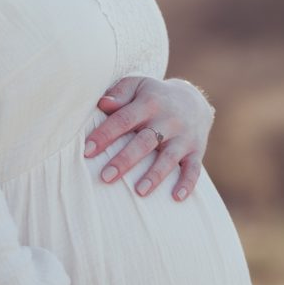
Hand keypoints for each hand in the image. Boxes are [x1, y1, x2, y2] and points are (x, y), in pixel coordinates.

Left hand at [84, 75, 215, 201]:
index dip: (105, 135)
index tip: (87, 151)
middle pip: (145, 141)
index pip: (124, 119)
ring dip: (155, 175)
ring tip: (139, 192)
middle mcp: (168, 120)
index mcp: (149, 103)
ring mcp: (184, 137)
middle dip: (125, 160)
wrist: (193, 101)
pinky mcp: (196, 151)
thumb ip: (120, 93)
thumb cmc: (154, 96)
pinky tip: (176, 198)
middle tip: (106, 177)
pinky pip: (194, 169)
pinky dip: (187, 183)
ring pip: (169, 158)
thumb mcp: (138, 86)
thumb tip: (103, 104)